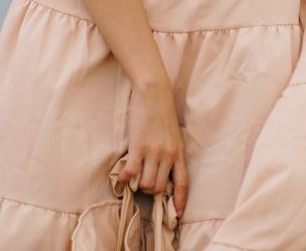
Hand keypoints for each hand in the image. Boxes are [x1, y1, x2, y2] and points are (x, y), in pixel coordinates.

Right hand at [118, 79, 187, 217]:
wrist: (153, 91)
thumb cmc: (163, 109)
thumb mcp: (173, 133)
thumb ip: (171, 151)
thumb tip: (164, 167)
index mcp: (179, 152)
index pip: (183, 183)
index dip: (180, 201)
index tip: (177, 214)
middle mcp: (168, 155)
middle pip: (160, 188)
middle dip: (152, 190)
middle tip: (144, 181)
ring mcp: (153, 152)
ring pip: (146, 184)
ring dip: (139, 184)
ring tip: (135, 175)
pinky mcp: (138, 146)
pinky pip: (131, 172)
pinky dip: (125, 177)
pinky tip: (122, 173)